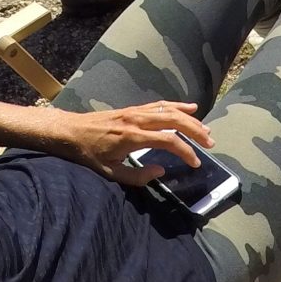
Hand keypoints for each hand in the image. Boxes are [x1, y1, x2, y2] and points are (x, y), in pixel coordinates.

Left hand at [62, 102, 212, 185]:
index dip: (186, 151)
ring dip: (190, 118)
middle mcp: (137, 120)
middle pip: (174, 121)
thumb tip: (160, 172)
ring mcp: (135, 112)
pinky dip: (176, 106)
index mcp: (133, 137)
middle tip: (210, 142)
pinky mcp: (133, 109)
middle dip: (195, 131)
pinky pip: (159, 105)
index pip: (168, 141)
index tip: (196, 162)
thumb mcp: (110, 172)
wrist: (70, 131)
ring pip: (169, 110)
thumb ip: (136, 176)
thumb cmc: (88, 153)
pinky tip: (189, 108)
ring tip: (205, 128)